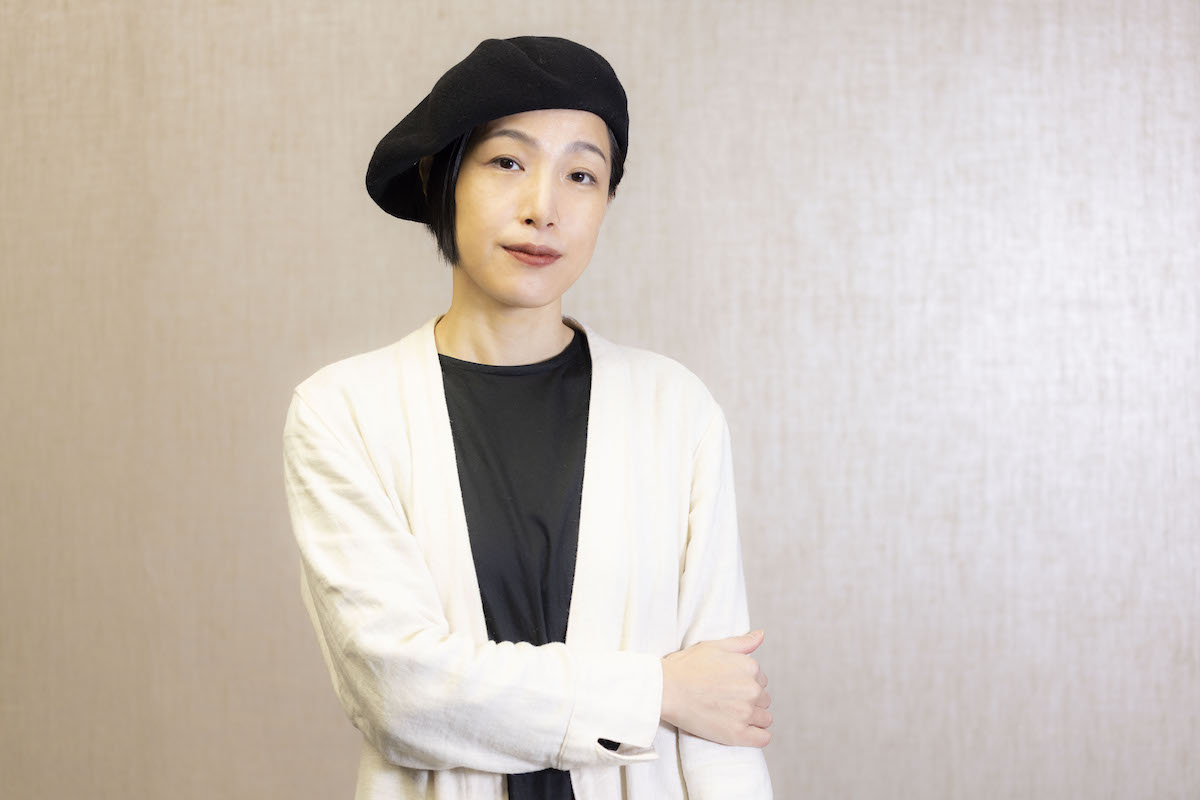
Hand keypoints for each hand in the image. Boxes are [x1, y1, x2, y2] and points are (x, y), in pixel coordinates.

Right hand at [659, 629, 771, 746]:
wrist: (666, 689)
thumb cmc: (686, 666)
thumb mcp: (714, 646)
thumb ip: (742, 642)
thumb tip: (761, 635)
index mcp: (750, 667)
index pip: (761, 680)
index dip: (746, 683)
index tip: (730, 687)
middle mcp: (752, 689)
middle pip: (764, 699)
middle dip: (750, 700)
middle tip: (728, 701)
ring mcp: (746, 713)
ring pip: (765, 718)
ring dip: (753, 718)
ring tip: (732, 716)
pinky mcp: (737, 734)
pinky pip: (762, 738)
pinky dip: (757, 736)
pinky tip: (744, 732)